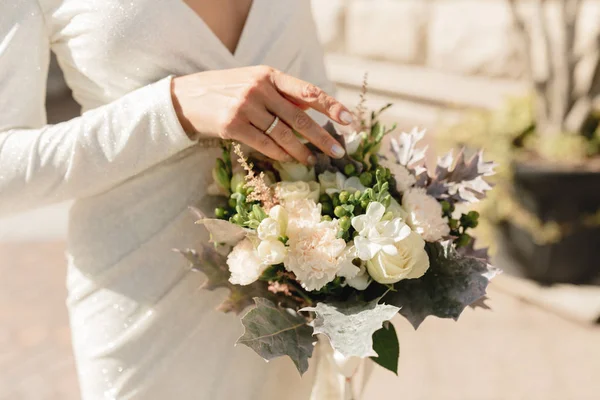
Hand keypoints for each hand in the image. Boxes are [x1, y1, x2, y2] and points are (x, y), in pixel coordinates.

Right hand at [171, 66, 352, 164]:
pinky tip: (289, 159)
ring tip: (312, 161)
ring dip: (301, 151)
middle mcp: (260, 88)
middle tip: (337, 152)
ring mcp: (245, 107)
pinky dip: (279, 154)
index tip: (349, 121)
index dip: (332, 106)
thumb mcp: (255, 82)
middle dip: (322, 137)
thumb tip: (315, 110)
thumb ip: (282, 94)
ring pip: (283, 135)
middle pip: (300, 118)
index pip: (308, 92)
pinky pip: (264, 144)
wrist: (188, 97)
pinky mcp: (232, 125)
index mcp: (270, 75)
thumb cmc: (228, 90)